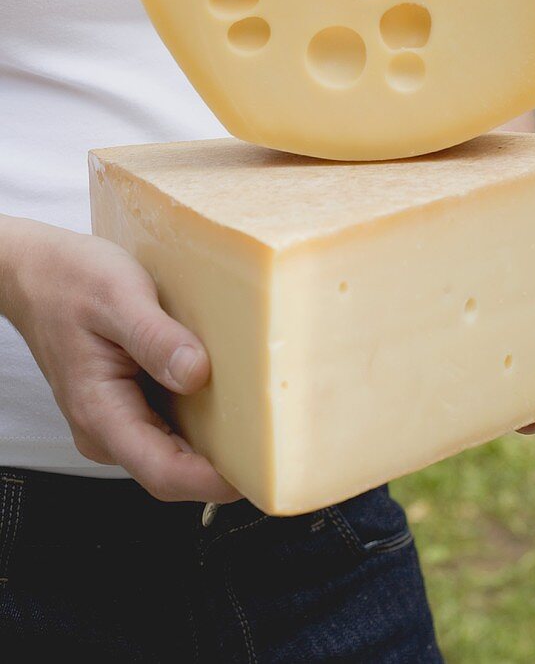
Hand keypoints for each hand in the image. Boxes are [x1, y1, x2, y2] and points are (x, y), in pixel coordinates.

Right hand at [1, 218, 239, 503]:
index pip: (165, 474)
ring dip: (217, 441)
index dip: (215, 482)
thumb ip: (155, 338)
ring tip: (264, 415)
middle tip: (281, 441)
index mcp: (101, 414)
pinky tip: (231, 391)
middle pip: (176, 470)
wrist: (35, 271)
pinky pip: (171, 425)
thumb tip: (196, 374)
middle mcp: (108, 431)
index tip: (263, 470)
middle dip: (226, 464)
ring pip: (176, 450)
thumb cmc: (70, 280)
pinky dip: (202, 416)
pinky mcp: (129, 404)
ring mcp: (118, 421)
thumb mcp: (117, 296)